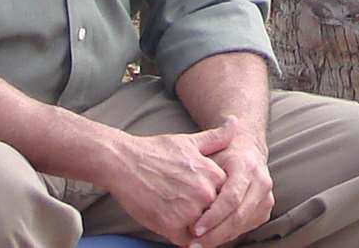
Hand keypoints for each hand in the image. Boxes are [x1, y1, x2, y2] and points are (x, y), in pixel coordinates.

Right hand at [106, 131, 228, 247]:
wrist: (124, 162)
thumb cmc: (156, 151)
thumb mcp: (190, 141)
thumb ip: (217, 137)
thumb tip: (235, 122)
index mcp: (213, 174)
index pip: (228, 197)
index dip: (219, 201)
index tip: (209, 201)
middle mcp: (205, 193)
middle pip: (216, 214)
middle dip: (209, 216)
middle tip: (194, 213)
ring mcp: (188, 211)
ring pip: (203, 229)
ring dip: (197, 228)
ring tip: (183, 219)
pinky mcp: (170, 226)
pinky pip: (186, 241)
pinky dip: (182, 237)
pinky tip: (173, 225)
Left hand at [188, 119, 272, 247]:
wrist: (248, 148)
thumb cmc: (224, 152)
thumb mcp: (211, 152)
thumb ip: (200, 168)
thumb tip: (182, 186)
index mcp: (247, 166)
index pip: (231, 198)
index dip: (213, 216)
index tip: (194, 229)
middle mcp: (261, 182)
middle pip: (238, 216)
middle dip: (214, 234)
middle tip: (193, 244)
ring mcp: (266, 196)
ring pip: (242, 224)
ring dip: (220, 238)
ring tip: (199, 244)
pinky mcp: (265, 208)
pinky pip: (246, 227)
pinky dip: (228, 235)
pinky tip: (212, 237)